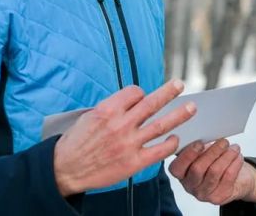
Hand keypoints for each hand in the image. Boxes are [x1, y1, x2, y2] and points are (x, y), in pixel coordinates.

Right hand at [53, 79, 195, 196]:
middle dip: (169, 92)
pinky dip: (170, 144)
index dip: (140, 93)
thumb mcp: (89, 116)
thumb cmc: (75, 142)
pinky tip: (175, 139)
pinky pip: (158, 151)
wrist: (65, 169)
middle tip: (180, 84)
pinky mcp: (132, 163)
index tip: (142, 96)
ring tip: (191, 108)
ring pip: (161, 125)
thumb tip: (133, 102)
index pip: (135, 92)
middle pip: (152, 103)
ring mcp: (128, 144)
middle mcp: (120, 125)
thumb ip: (112, 108)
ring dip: (178, 115)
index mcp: (108, 110)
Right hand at [169, 138, 255, 205]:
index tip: (199, 143)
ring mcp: (204, 194)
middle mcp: (190, 186)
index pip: (177, 167)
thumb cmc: (215, 162)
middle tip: (224, 141)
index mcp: (181, 173)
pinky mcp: (219, 197)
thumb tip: (205, 135)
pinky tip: (238, 156)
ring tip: (234, 147)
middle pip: (197, 169)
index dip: (188, 155)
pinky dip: (235, 163)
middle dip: (212, 152)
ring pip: (214, 172)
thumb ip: (200, 147)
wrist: (235, 179)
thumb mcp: (204, 153)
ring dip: (226, 156)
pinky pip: (228, 177)